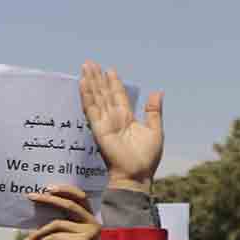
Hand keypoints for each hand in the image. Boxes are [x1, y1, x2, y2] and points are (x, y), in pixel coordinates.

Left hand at [24, 185, 100, 239]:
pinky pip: (55, 237)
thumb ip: (58, 220)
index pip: (80, 196)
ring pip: (58, 224)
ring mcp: (90, 233)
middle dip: (47, 199)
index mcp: (91, 218)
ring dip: (39, 232)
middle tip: (30, 196)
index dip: (64, 189)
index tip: (47, 187)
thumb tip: (40, 201)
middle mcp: (93, 223)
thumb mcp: (61, 235)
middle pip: (69, 205)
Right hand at [78, 62, 163, 191]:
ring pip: (96, 98)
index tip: (109, 70)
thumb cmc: (146, 159)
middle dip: (97, 78)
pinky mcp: (99, 129)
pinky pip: (91, 110)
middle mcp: (114, 119)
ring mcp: (105, 123)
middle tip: (90, 63)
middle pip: (104, 93)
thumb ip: (153, 111)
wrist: (136, 176)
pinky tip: (82, 84)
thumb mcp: (155, 131)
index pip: (118, 96)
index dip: (113, 83)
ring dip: (90, 82)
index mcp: (127, 119)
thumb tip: (157, 92)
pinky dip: (86, 96)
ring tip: (85, 67)